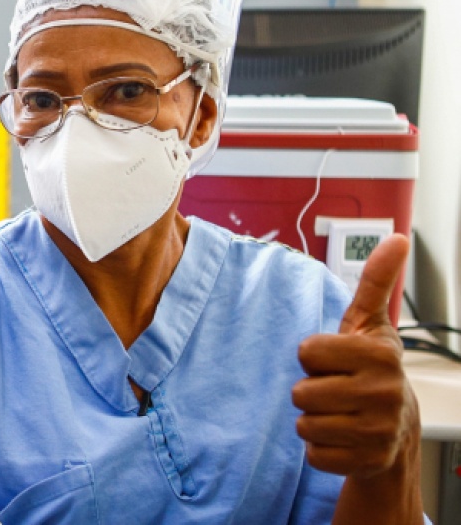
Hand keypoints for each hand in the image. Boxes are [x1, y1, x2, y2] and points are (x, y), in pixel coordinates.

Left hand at [292, 234, 419, 477]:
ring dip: (312, 419)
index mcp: (379, 354)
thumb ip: (376, 281)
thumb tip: (397, 238)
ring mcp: (379, 431)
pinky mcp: (368, 461)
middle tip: (335, 389)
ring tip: (338, 412)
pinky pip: (314, 454)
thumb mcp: (370, 323)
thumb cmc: (371, 368)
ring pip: (305, 424)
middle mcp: (384, 392)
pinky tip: (341, 438)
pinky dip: (319, 448)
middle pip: (301, 392)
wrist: (396, 428)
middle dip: (310, 391)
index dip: (312, 356)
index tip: (334, 361)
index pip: (306, 352)